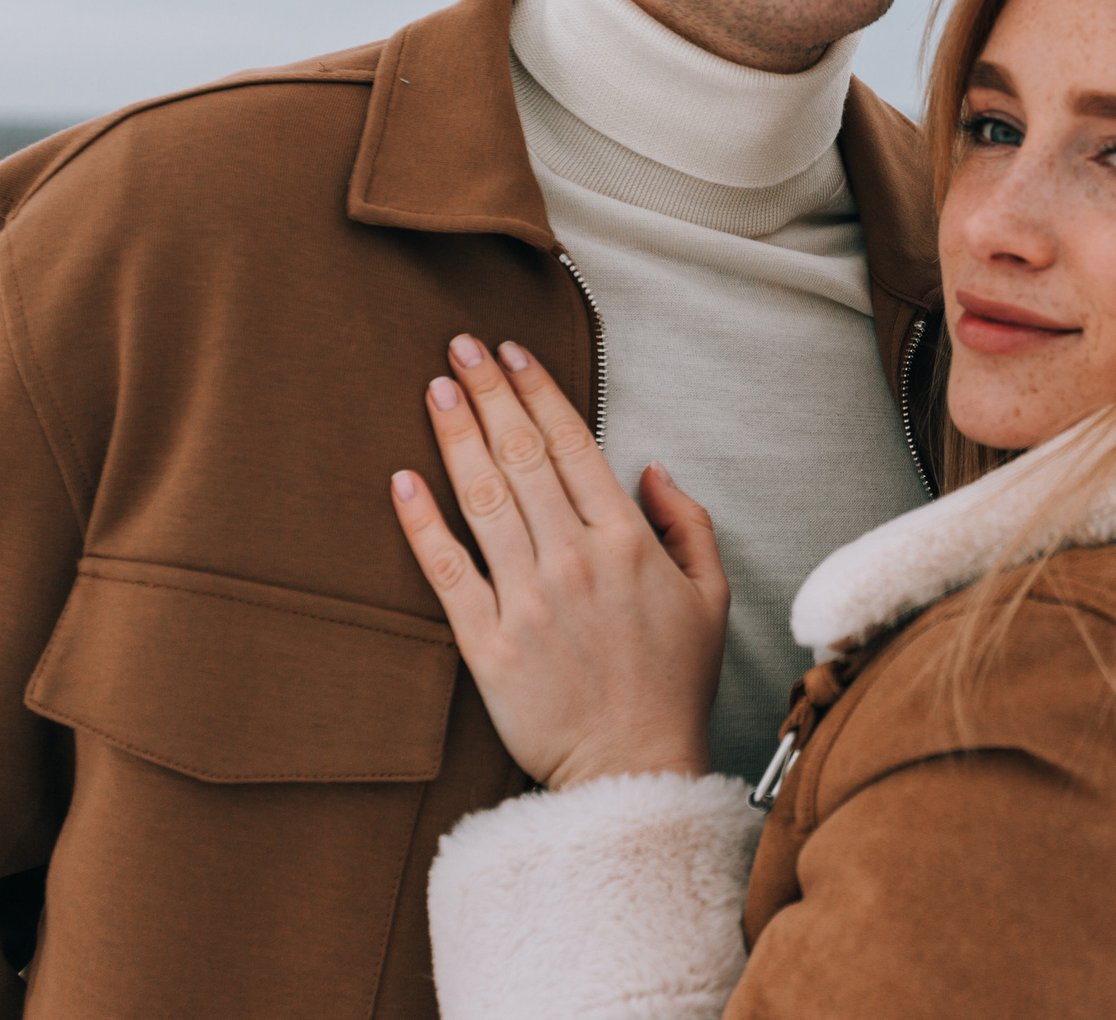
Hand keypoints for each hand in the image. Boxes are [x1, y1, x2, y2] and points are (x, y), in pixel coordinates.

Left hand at [390, 334, 727, 790]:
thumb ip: (687, 523)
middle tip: (459, 346)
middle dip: (489, 393)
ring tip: (434, 388)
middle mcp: (574, 559)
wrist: (632, 770)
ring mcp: (526, 601)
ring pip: (482, 499)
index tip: (511, 351)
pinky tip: (403, 481)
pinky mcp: (486, 645)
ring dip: (455, 437)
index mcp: (627, 541)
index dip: (538, 391)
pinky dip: (422, 524)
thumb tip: (651, 469)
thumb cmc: (673, 684)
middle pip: (521, 457)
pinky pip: (447, 572)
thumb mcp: (711, 596)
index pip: (573, 444)